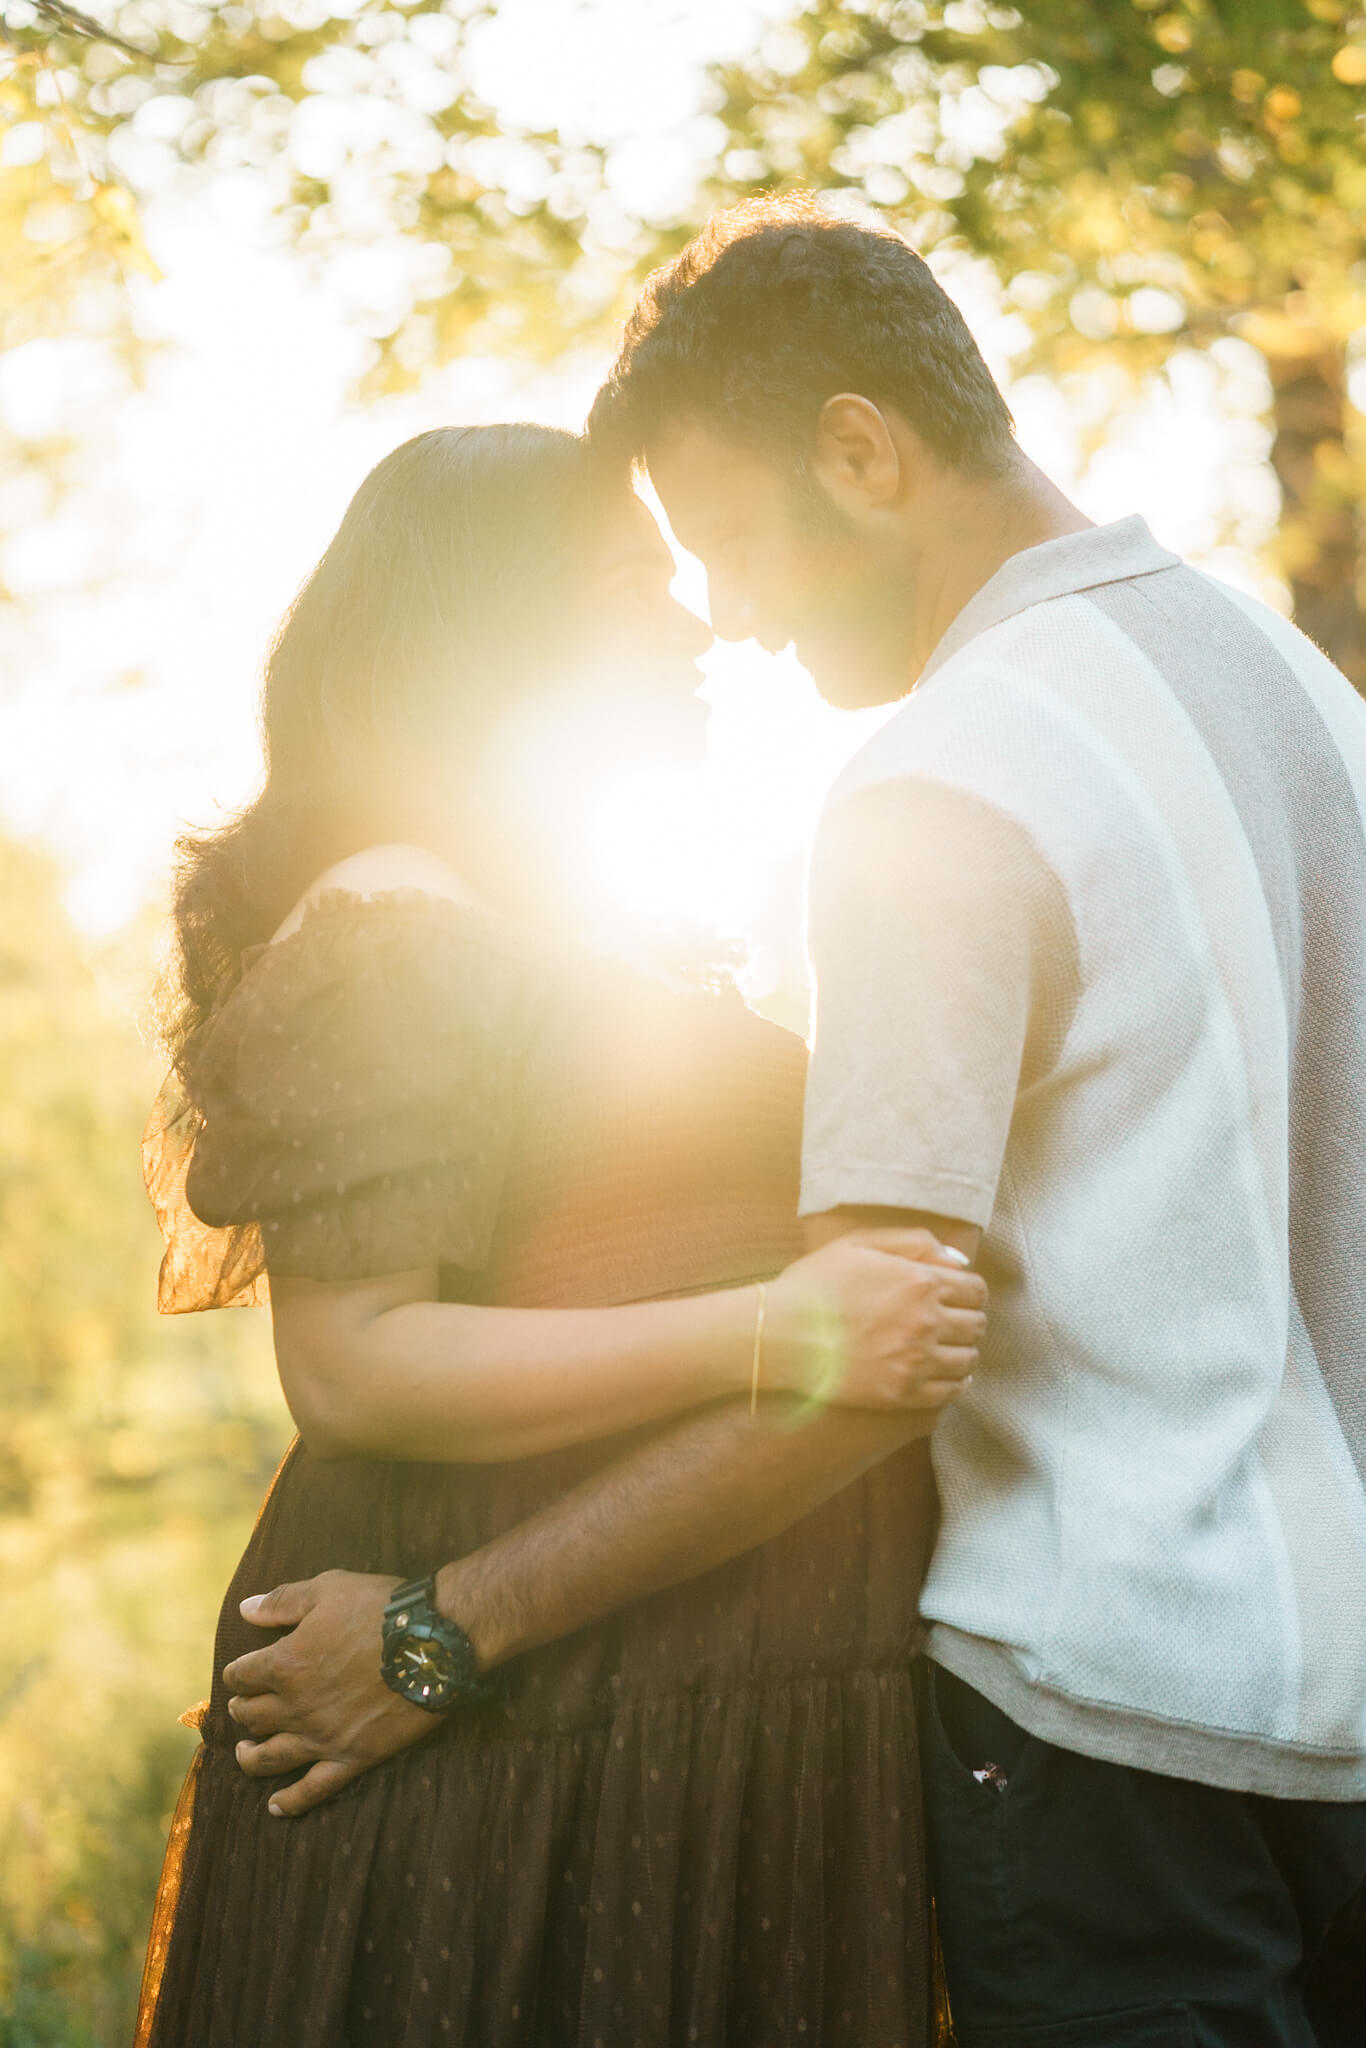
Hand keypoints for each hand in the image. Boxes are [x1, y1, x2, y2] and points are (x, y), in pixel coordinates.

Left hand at [223, 1570, 434, 1816]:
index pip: (243, 1675)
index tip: (241, 1672)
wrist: (433, 1642)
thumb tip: (245, 1610)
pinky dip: (290, 1801)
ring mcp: (323, 1737)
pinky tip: (275, 1806)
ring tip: (244, 1754)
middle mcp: (296, 1706)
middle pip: (252, 1716)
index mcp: (285, 1664)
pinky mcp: (352, 1758)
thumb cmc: (380, 1608)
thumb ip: (282, 1601)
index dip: (237, 1673)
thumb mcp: (328, 1588)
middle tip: (242, 1706)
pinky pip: (313, 1789)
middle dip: (241, 1709)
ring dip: (250, 1757)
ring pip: (270, 1757)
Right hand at [764, 1228, 986, 1410]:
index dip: (970, 1292)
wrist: (779, 1336)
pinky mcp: (903, 1394)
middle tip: (952, 1322)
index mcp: (920, 1281)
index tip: (959, 1297)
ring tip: (947, 1349)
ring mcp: (916, 1361)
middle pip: (977, 1325)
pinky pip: (951, 1393)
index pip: (976, 1290)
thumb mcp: (859, 1244)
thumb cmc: (814, 1285)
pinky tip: (945, 1377)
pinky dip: (957, 1384)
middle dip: (968, 1320)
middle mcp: (926, 1321)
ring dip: (964, 1352)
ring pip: (968, 1360)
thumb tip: (959, 1261)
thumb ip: (913, 1243)